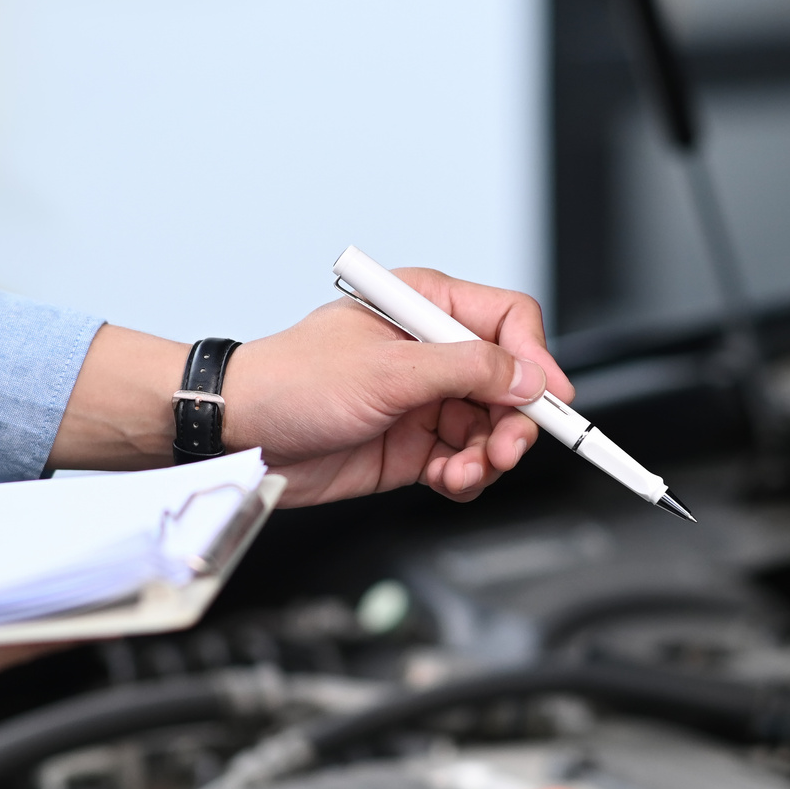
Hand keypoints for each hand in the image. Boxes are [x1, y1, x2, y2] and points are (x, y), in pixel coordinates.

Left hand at [46, 269, 572, 507]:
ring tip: (466, 471)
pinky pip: (464, 462)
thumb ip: (465, 370)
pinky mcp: (413, 446)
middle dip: (516, 421)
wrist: (240, 435)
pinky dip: (466, 477)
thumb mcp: (387, 371)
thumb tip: (526, 376)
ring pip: (491, 429)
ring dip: (490, 456)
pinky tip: (448, 480)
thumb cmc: (290, 382)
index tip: (549, 400)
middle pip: (510, 384)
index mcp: (425, 308)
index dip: (535, 360)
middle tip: (507, 449)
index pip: (508, 322)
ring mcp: (423, 402)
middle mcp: (431, 353)